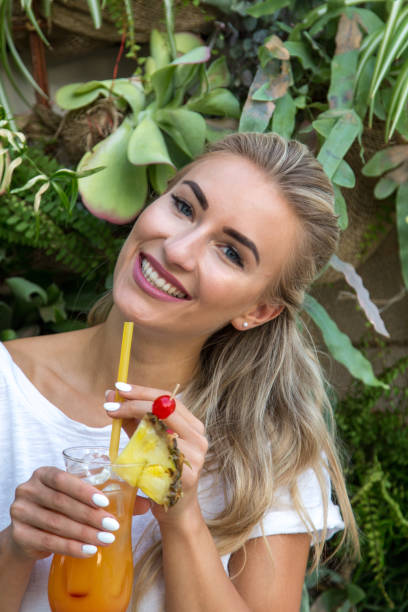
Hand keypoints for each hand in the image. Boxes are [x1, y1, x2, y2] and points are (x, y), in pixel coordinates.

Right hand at [8, 466, 149, 561]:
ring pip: (56, 524)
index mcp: (44, 473)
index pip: (62, 479)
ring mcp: (21, 511)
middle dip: (90, 516)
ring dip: (84, 533)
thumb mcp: (78, 497)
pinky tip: (89, 551)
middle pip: (61, 503)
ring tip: (105, 540)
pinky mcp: (19, 534)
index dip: (83, 490)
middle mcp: (28, 489)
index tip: (105, 502)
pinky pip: (48, 541)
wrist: (29, 531)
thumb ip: (110, 496)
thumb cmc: (61, 507)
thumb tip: (146, 503)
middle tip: (112, 526)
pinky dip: (71, 547)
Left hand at [105, 384, 207, 524]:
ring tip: (113, 417)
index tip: (119, 388)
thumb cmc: (159, 474)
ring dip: (135, 420)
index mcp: (192, 425)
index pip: (169, 398)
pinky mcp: (187, 476)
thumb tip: (110, 395)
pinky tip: (127, 447)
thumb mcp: (146, 442)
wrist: (175, 513)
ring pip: (165, 428)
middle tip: (110, 403)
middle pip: (168, 408)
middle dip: (135, 402)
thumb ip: (132, 421)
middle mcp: (198, 437)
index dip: (143, 390)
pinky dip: (142, 448)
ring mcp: (195, 456)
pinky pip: (161, 456)